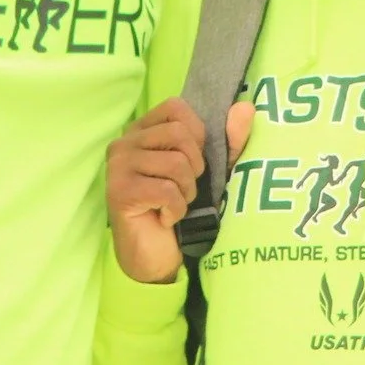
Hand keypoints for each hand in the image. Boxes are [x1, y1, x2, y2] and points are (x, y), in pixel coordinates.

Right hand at [106, 100, 254, 284]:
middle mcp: (124, 142)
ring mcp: (118, 166)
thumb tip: (246, 107)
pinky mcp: (120, 192)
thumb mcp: (214, 172)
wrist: (157, 258)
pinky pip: (166, 190)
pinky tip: (165, 218)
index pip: (176, 108)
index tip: (193, 163)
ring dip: (186, 192)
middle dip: (194, 168)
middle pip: (179, 135)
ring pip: (176, 164)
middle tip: (183, 190)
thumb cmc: (183, 210)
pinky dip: (176, 209)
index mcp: (142, 130)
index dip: (196, 134)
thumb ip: (230, 140)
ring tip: (174, 205)